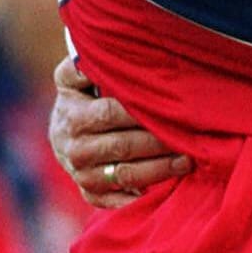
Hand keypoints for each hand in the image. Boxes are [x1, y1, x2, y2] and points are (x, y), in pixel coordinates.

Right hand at [50, 56, 191, 208]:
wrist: (62, 129)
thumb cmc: (82, 95)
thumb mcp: (74, 76)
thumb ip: (86, 65)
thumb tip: (106, 52)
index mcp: (72, 114)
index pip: (111, 113)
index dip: (142, 111)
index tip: (171, 108)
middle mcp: (72, 147)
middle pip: (123, 146)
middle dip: (158, 142)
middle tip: (189, 137)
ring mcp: (79, 172)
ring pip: (124, 175)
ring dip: (158, 170)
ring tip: (187, 161)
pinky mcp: (88, 191)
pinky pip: (112, 200)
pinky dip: (136, 197)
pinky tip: (162, 188)